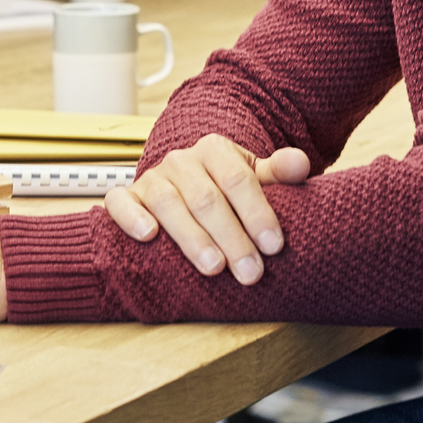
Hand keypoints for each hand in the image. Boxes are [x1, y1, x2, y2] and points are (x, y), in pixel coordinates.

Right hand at [104, 136, 311, 284]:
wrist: (185, 182)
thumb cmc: (225, 187)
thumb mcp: (255, 176)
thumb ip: (279, 171)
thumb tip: (301, 164)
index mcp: (215, 150)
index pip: (238, 179)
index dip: (257, 213)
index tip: (274, 247)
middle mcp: (180, 161)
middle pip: (206, 198)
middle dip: (231, 237)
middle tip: (250, 272)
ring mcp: (151, 178)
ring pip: (168, 203)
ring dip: (192, 237)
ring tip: (214, 267)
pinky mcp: (128, 196)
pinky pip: (121, 202)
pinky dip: (131, 217)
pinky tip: (147, 236)